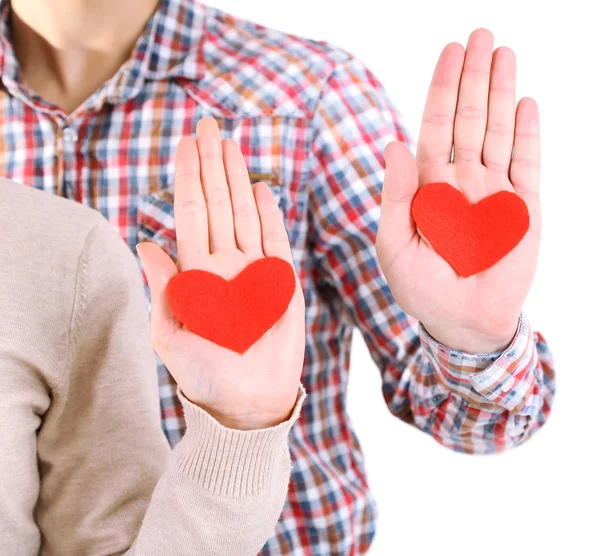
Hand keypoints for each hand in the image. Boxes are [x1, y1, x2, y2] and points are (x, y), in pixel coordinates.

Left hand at [137, 118, 304, 429]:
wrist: (249, 399)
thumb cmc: (206, 373)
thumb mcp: (172, 334)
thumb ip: (163, 287)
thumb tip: (144, 241)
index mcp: (196, 273)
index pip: (191, 213)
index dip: (188, 178)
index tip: (186, 143)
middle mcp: (224, 264)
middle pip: (217, 203)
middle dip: (211, 163)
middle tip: (207, 124)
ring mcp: (254, 270)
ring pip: (244, 213)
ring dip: (237, 178)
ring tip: (230, 145)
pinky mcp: (282, 281)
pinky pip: (276, 240)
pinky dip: (270, 214)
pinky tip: (260, 189)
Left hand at [376, 29, 540, 352]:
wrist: (462, 321)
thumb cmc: (421, 288)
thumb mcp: (395, 245)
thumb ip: (395, 196)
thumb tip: (393, 144)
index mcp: (428, 186)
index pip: (435, 127)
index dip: (441, 90)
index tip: (450, 52)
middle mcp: (460, 181)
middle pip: (468, 119)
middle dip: (473, 78)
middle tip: (481, 34)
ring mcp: (493, 190)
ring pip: (498, 131)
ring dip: (501, 93)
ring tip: (504, 53)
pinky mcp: (523, 206)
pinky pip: (527, 162)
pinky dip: (527, 133)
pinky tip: (525, 102)